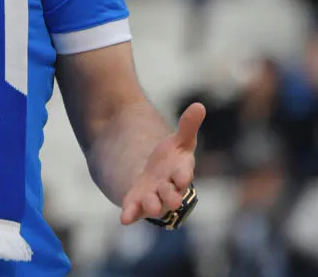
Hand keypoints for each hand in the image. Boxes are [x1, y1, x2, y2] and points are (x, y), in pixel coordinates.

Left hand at [121, 102, 205, 224]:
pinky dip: (130, 214)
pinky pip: (134, 211)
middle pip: (172, 195)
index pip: (184, 175)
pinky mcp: (137, 202)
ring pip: (155, 205)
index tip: (182, 177)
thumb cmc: (171, 160)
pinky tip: (124, 218)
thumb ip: (188, 126)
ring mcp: (153, 197)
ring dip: (153, 206)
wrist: (153, 174)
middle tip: (171, 198)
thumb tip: (199, 105)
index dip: (183, 176)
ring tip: (151, 206)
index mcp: (180, 173)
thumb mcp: (179, 141)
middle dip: (171, 196)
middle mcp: (168, 189)